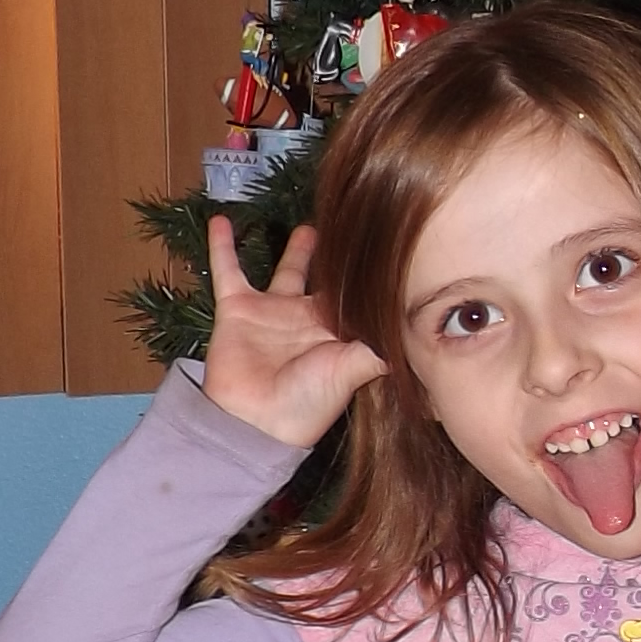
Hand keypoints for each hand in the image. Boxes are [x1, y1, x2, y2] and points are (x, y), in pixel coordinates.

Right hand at [203, 217, 384, 448]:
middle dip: (341, 262)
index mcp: (338, 332)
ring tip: (310, 224)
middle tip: (356, 230)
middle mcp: (308, 319)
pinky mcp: (238, 308)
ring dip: (297, 249)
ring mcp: (272, 312)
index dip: (370, 276)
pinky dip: (222, 246)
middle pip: (328, 280)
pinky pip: (228, 269)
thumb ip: (383, 344)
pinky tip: (221, 219)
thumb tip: (419, 328)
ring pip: (288, 270)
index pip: (359, 295)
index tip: (387, 245)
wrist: (255, 421)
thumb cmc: (310, 400)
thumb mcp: (355, 368)